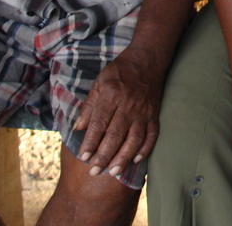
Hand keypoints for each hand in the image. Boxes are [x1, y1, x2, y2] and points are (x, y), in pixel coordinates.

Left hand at [73, 48, 161, 178]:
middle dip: (104, 156)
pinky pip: (152, 135)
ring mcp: (143, 111)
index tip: (83, 157)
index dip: (91, 142)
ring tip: (114, 172)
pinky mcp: (154, 114)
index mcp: (111, 95)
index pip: (99, 124)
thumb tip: (77, 128)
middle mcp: (128, 105)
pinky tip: (137, 160)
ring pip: (134, 139)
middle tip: (94, 171)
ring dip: (124, 157)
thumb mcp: (99, 82)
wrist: (147, 59)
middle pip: (115, 135)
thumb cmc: (120, 71)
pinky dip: (146, 149)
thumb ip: (89, 106)